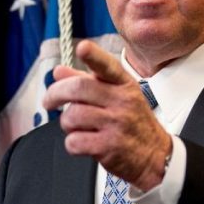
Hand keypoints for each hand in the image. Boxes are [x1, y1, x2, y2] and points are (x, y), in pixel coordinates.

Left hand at [42, 40, 172, 190]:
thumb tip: (59, 71)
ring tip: (75, 126)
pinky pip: (74, 140)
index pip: (108, 66)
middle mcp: (122, 102)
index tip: (83, 48)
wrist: (155, 155)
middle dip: (55, 94)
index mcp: (124, 85)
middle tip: (49, 102)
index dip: (94, 56)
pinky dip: (72, 143)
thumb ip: (87, 81)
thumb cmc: (133, 123)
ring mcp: (116, 124)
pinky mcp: (109, 147)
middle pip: (79, 88)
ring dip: (66, 122)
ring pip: (73, 115)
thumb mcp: (118, 96)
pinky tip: (82, 142)